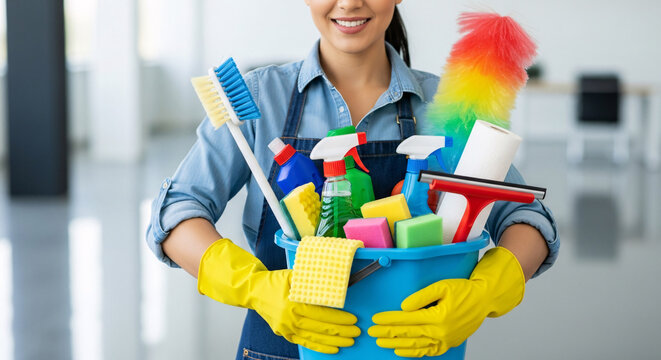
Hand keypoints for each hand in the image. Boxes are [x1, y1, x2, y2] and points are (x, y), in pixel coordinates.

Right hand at [198, 239, 359, 353]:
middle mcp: (290, 319)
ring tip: (349, 341)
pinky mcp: (285, 334)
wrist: (253, 291)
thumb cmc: (275, 281)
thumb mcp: (294, 276)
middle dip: (341, 332)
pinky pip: (305, 343)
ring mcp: (287, 329)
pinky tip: (332, 349)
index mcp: (294, 303)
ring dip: (334, 341)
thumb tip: (336, 282)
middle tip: (357, 332)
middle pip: (321, 328)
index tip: (353, 319)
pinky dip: (320, 347)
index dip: (339, 318)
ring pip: (315, 338)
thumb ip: (312, 280)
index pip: (322, 314)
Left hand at [368, 247, 524, 356]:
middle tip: (372, 333)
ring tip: (381, 343)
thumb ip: (421, 297)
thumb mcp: (442, 287)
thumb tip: (403, 307)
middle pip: (408, 334)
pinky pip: (428, 351)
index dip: (389, 319)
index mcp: (438, 316)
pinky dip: (413, 353)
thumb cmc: (464, 290)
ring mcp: (445, 340)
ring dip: (396, 344)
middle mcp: (441, 331)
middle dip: (387, 333)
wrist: (483, 300)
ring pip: (416, 345)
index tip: (376, 319)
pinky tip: (401, 351)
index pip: (407, 319)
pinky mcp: (448, 344)